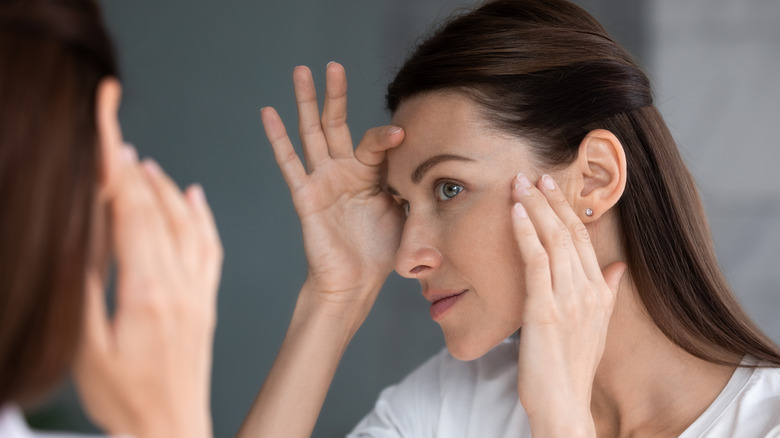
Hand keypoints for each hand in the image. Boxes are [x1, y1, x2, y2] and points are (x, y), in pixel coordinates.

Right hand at [73, 146, 222, 437]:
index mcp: (146, 293)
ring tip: (145, 163)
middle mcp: (179, 285)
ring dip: (166, 189)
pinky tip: (195, 197)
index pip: (131, 215)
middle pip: (158, 213)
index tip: (107, 135)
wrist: (171, 429)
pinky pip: (211, 249)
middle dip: (134, 170)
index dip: (116, 170)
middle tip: (117, 138)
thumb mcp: (87, 349)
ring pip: (188, 225)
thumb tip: (81, 237)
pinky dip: (203, 218)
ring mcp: (197, 292)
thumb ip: (85, 290)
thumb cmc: (124, 399)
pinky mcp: (206, 302)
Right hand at [261, 62, 404, 319]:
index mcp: (370, 174)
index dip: (386, 136)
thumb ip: (412, 185)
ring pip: (311, 133)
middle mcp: (344, 171)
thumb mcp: (406, 212)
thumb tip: (434, 165)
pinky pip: (289, 163)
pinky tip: (269, 112)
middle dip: (335, 94)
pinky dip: (278, 138)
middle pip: (337, 124)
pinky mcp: (306, 195)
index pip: (375, 142)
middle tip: (333, 65)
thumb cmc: (381, 251)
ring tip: (301, 71)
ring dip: (306, 102)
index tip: (402, 134)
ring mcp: (323, 181)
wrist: (356, 282)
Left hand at [511, 173, 624, 436]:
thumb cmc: (572, 366)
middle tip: (533, 174)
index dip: (566, 209)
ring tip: (519, 183)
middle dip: (549, 200)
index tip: (551, 187)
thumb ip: (608, 292)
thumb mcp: (597, 326)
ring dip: (534, 207)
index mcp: (600, 292)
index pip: (582, 239)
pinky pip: (535, 261)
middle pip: (568, 232)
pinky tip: (515, 213)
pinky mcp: (544, 309)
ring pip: (552, 240)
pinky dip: (525, 232)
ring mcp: (567, 298)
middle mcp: (588, 290)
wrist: (563, 403)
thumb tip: (618, 266)